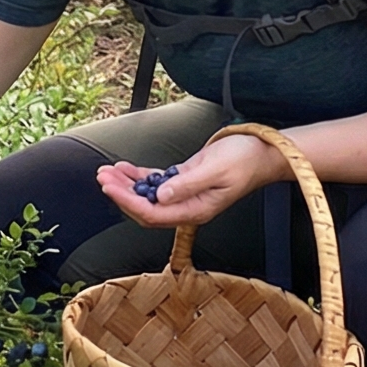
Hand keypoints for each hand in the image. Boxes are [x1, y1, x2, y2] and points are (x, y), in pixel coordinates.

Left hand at [96, 131, 290, 229]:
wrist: (264, 152)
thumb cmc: (244, 159)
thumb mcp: (215, 169)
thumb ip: (187, 184)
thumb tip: (160, 197)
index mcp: (196, 209)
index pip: (153, 213)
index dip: (127, 202)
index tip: (110, 186)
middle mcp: (188, 206)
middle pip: (146, 209)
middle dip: (121, 194)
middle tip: (102, 176)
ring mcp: (186, 195)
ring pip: (149, 197)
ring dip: (126, 185)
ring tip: (107, 171)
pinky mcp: (185, 181)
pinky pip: (157, 183)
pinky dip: (139, 177)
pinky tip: (125, 168)